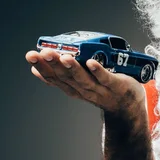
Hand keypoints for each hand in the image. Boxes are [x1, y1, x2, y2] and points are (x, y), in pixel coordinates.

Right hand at [25, 48, 144, 114]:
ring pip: (83, 79)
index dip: (42, 67)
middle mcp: (83, 89)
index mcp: (73, 87)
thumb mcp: (78, 83)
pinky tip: (91, 62)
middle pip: (66, 77)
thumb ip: (62, 76)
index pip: (53, 78)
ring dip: (73, 68)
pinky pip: (106, 78)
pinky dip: (98, 71)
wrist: (128, 107)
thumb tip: (36, 69)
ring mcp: (100, 89)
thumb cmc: (102, 90)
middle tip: (42, 52)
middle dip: (53, 64)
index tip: (30, 56)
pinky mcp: (116, 85)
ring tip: (64, 57)